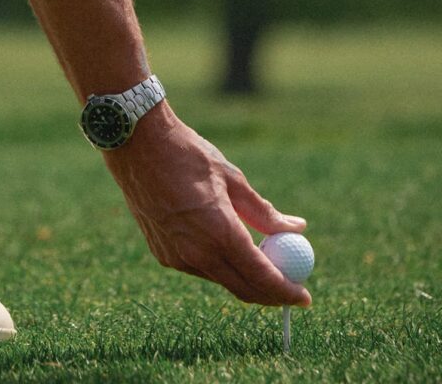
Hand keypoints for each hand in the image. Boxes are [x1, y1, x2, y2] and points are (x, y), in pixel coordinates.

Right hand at [102, 104, 312, 306]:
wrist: (136, 145)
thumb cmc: (187, 154)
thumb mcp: (232, 178)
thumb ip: (264, 212)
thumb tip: (297, 228)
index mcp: (220, 231)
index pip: (262, 277)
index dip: (286, 291)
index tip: (305, 296)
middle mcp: (197, 253)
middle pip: (243, 289)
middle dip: (270, 294)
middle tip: (289, 288)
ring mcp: (177, 257)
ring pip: (221, 278)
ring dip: (244, 276)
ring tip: (260, 257)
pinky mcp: (163, 254)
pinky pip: (200, 268)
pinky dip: (218, 263)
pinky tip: (222, 242)